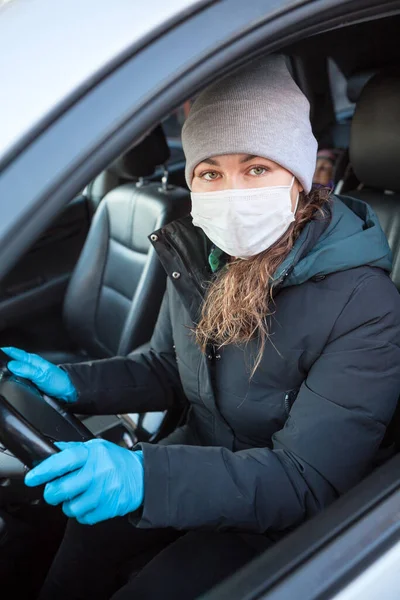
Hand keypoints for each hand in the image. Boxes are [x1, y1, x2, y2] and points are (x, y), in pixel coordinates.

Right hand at [1, 347, 76, 401]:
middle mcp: (31, 365)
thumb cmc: (58, 382)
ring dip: (8, 367)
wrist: (68, 392)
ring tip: (1, 368)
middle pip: (14, 360)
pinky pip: (19, 376)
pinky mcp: (31, 381)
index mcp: (33, 360)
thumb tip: (12, 365)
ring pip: (15, 368)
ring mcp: (30, 373)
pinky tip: (9, 378)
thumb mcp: (41, 375)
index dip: (6, 351)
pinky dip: (13, 375)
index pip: (16, 353)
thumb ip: (27, 370)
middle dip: (5, 358)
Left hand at [25, 439, 143, 524]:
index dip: (44, 470)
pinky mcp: (108, 508)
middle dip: (52, 493)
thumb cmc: (117, 461)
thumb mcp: (97, 448)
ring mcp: (103, 492)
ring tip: (79, 495)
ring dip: (69, 504)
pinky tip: (90, 502)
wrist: (143, 476)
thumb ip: (74, 449)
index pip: (63, 461)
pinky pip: (83, 518)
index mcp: (93, 454)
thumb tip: (51, 450)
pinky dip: (82, 512)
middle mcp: (98, 472)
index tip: (32, 478)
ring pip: (69, 507)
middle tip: (55, 489)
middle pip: (61, 490)